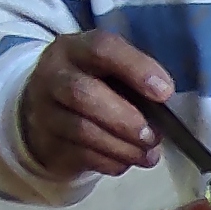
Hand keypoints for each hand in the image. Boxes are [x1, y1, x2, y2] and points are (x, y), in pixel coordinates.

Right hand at [19, 32, 176, 179]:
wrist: (45, 111)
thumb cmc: (91, 85)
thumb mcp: (106, 69)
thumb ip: (132, 78)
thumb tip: (165, 104)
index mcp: (74, 49)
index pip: (102, 48)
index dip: (136, 68)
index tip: (165, 92)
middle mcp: (54, 75)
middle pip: (83, 93)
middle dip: (125, 118)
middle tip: (153, 135)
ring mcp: (45, 111)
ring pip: (82, 130)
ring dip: (122, 146)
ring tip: (147, 153)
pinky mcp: (48, 143)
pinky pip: (81, 156)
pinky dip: (111, 161)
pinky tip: (128, 161)